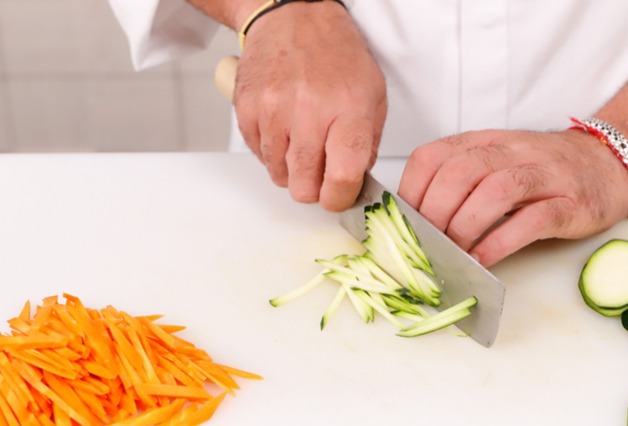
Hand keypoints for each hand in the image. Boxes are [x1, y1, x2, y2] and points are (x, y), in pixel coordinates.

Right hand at [234, 2, 386, 210]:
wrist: (294, 17)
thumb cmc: (336, 55)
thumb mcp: (373, 95)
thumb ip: (368, 144)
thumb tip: (356, 182)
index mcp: (348, 110)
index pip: (342, 175)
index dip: (340, 198)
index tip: (340, 197)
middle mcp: (310, 111)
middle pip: (304, 187)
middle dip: (314, 189)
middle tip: (320, 173)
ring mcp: (274, 111)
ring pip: (279, 175)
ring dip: (292, 169)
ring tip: (303, 142)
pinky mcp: (248, 109)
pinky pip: (259, 155)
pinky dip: (272, 152)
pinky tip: (285, 129)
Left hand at [397, 129, 627, 266]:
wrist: (609, 162)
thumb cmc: (543, 170)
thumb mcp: (496, 163)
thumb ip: (460, 182)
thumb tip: (415, 221)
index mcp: (485, 142)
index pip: (434, 156)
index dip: (411, 191)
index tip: (404, 223)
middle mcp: (512, 152)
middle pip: (460, 173)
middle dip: (435, 213)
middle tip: (428, 244)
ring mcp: (545, 175)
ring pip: (495, 191)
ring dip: (465, 227)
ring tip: (453, 254)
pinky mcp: (571, 203)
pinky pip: (532, 220)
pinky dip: (501, 242)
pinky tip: (483, 260)